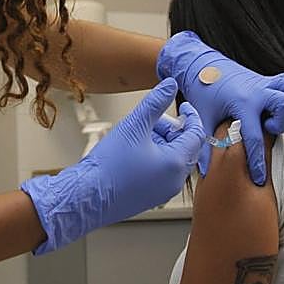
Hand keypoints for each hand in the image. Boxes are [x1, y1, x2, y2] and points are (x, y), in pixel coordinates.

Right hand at [21, 78, 204, 254]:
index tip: (182, 105)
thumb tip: (170, 85)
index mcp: (176, 163)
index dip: (190, 115)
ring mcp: (164, 191)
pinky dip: (154, 157)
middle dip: (170, 130)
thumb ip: (155, 102)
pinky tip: (133, 151)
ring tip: (136, 135)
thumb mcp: (134, 124)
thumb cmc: (109, 165)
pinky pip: (162, 172)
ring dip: (161, 142)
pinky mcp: (151, 197)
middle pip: (184, 146)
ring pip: (172, 159)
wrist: (87, 196)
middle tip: (150, 120)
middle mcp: (175, 180)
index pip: (196, 134)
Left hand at [156, 31, 283, 185]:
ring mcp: (264, 83)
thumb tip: (206, 171)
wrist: (200, 64)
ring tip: (272, 117)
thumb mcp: (202, 118)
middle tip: (266, 129)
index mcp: (240, 103)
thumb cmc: (202, 92)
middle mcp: (257, 91)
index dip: (257, 162)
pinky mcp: (268, 80)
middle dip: (281, 123)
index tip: (259, 179)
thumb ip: (205, 145)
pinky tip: (278, 106)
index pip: (254, 137)